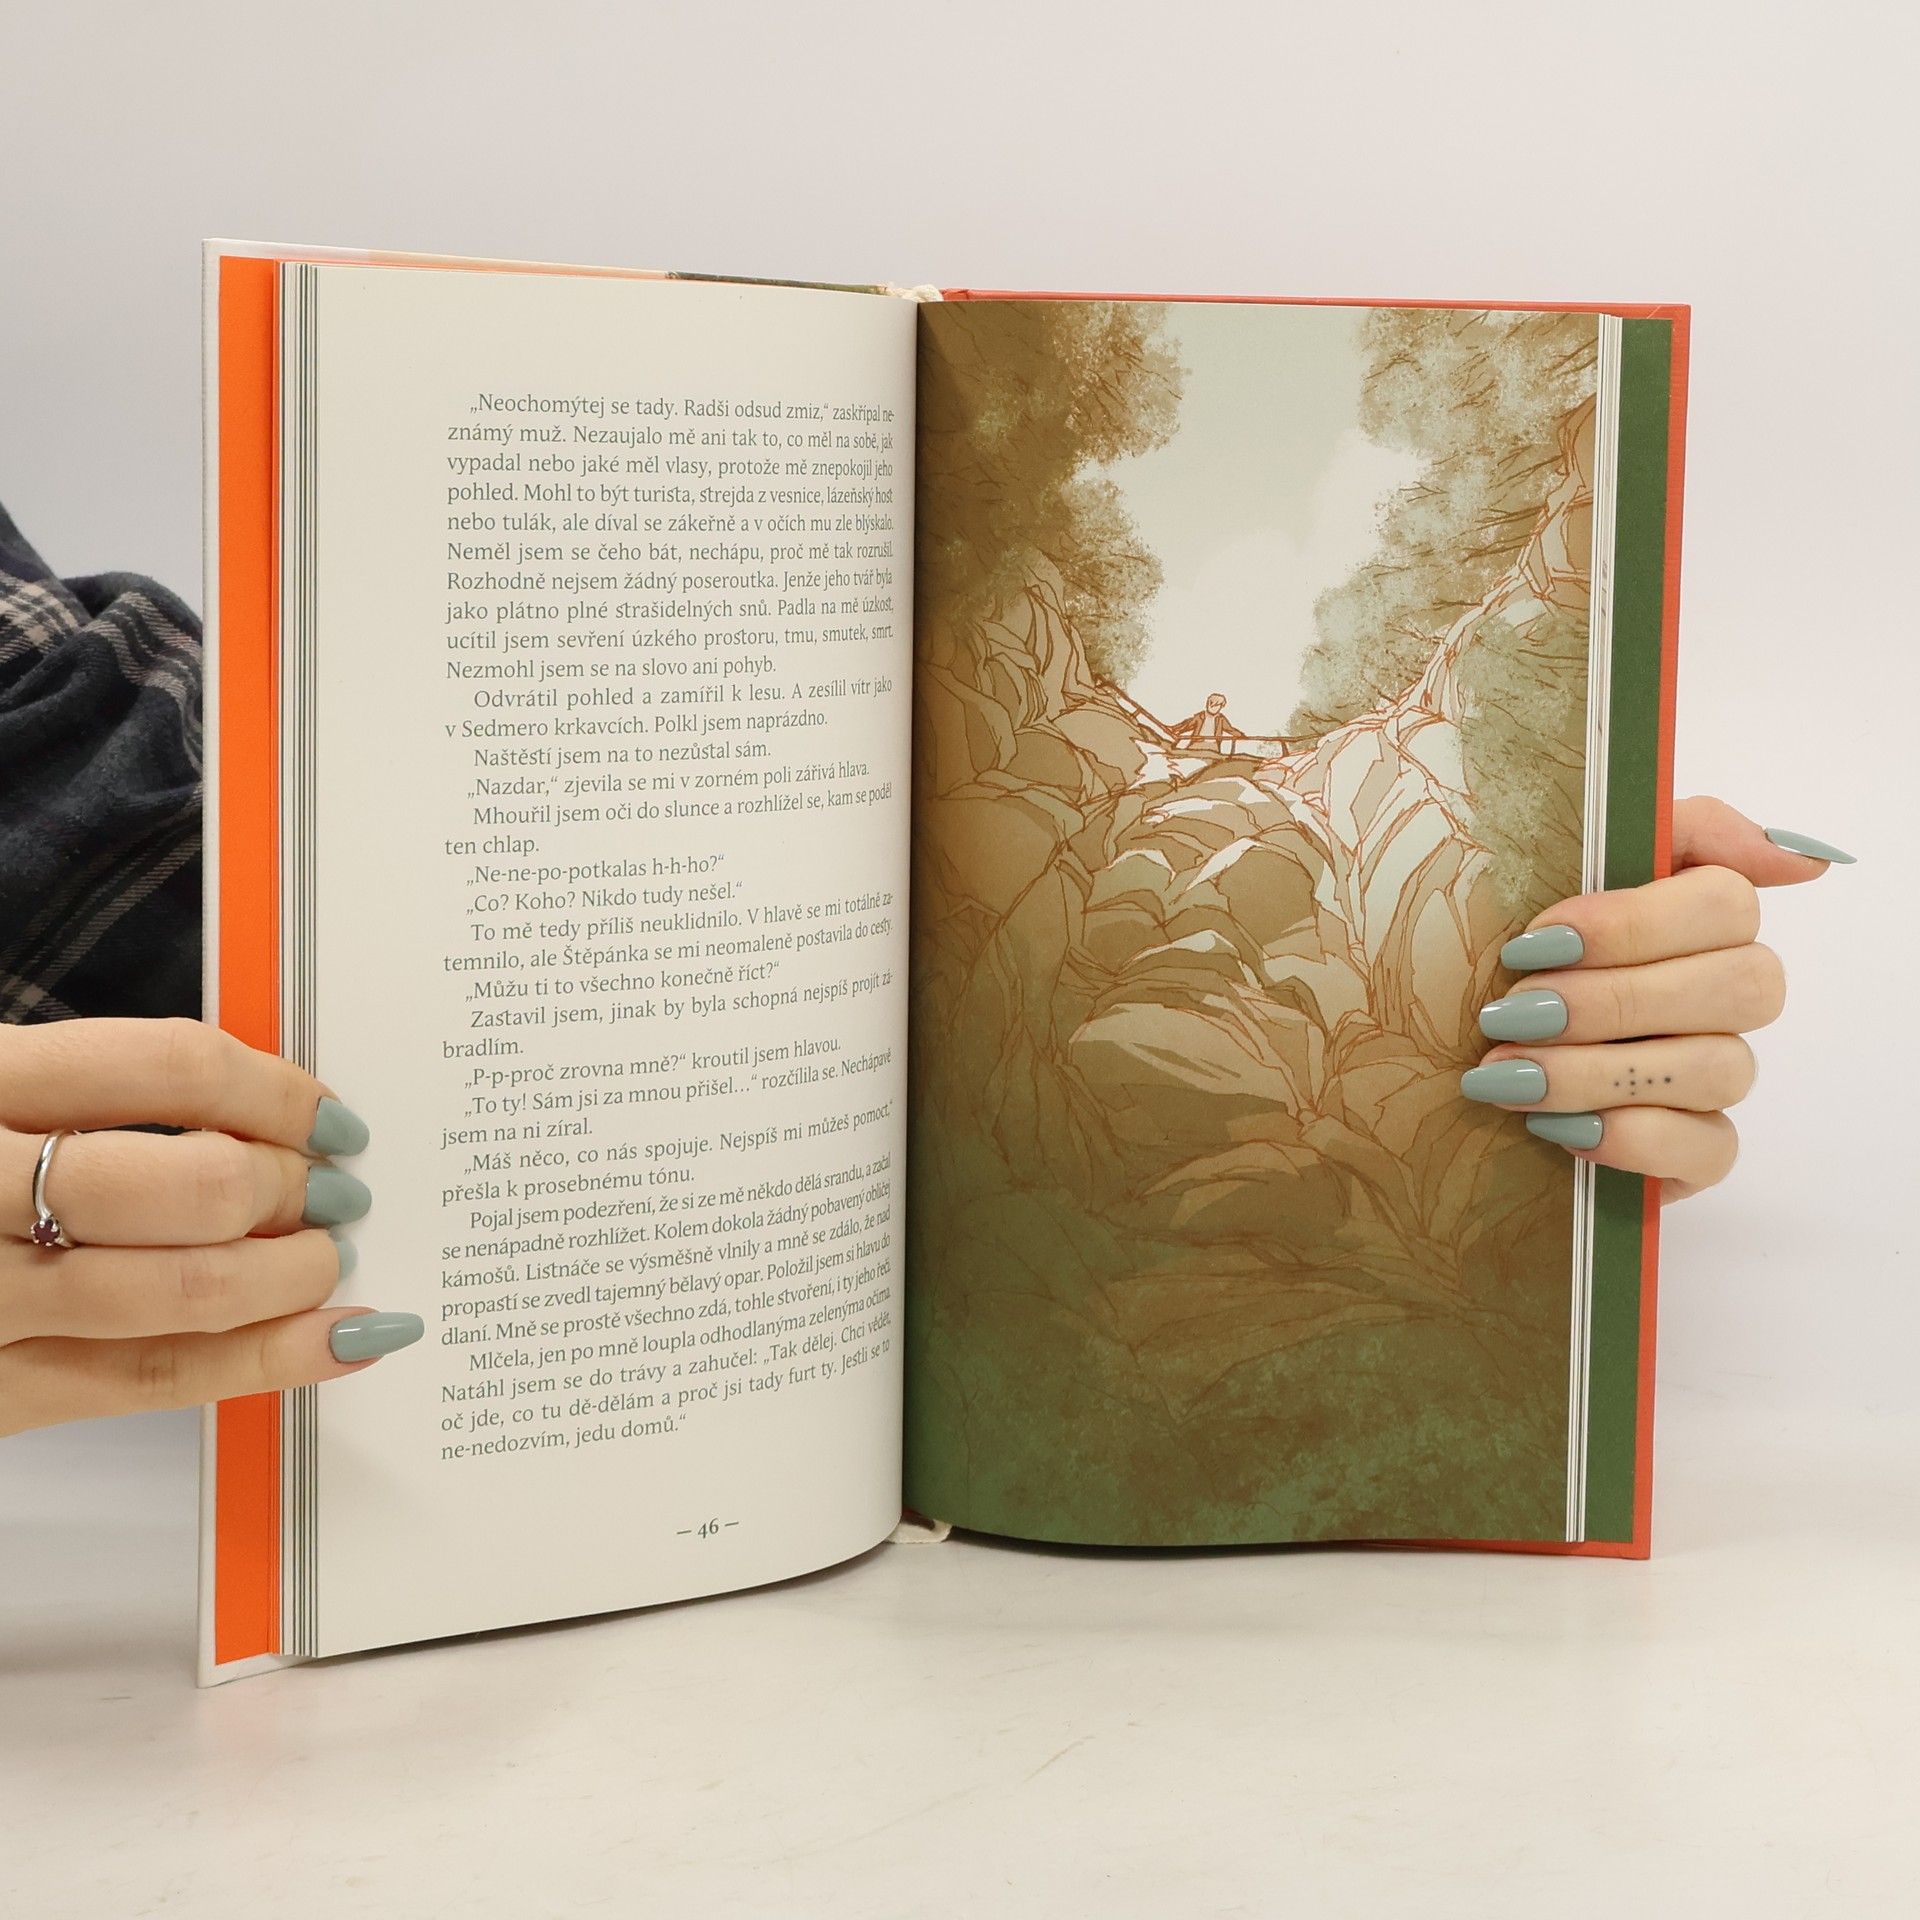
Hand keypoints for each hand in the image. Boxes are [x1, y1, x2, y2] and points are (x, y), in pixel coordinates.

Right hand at [0, 1019, 415, 1437]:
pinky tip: (336, 1342)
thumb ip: (82, 1092)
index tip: (327, 1114)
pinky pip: (146, 1380)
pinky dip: (262, 1361)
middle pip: (183, 1186)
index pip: (161, 1068)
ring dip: (287, 1278)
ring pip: (175, 1295)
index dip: (273, 1091)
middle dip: (284, 1190)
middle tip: (332, 1193)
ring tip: (328, 1263)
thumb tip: (250, 1111)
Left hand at [1462, 798, 1852, 1202]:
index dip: (1634, 922)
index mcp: (1693, 918)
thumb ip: (1662, 835)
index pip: (1729, 900)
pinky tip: (1558, 1128)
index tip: (1535, 941)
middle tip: (1511, 1015)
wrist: (1436, 1073)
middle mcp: (1723, 995)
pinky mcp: (1698, 1150)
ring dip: (1598, 1071)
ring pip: (1722, 1066)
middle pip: (1743, 985)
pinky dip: (1631, 1137)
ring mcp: (1716, 1074)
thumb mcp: (1541, 877)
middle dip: (1613, 1001)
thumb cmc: (1495, 965)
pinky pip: (1712, 1147)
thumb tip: (1800, 859)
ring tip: (1505, 1076)